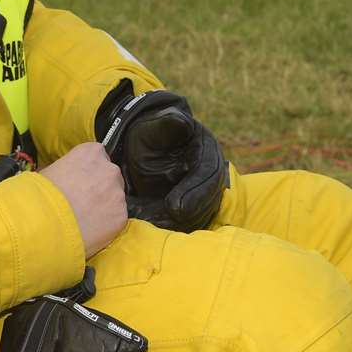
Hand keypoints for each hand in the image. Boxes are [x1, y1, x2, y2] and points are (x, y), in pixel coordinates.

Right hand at [39, 142, 127, 257]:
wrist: (46, 222)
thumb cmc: (42, 194)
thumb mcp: (50, 170)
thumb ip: (67, 169)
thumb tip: (64, 176)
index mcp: (92, 152)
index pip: (98, 156)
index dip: (89, 171)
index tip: (81, 181)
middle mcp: (110, 169)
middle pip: (110, 177)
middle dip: (100, 188)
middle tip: (84, 201)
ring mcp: (118, 193)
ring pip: (115, 198)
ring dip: (105, 205)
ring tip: (86, 217)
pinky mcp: (121, 216)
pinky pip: (116, 218)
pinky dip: (107, 223)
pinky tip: (91, 227)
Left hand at [96, 83, 227, 232]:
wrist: (141, 144)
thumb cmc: (149, 132)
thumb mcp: (155, 125)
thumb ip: (168, 124)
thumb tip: (182, 122)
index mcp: (206, 150)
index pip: (208, 174)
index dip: (194, 192)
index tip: (174, 207)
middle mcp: (210, 172)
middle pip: (207, 199)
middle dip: (186, 214)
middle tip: (162, 225)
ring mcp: (202, 191)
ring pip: (198, 213)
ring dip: (178, 224)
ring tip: (153, 229)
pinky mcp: (191, 206)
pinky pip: (186, 220)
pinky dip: (170, 226)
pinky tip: (150, 229)